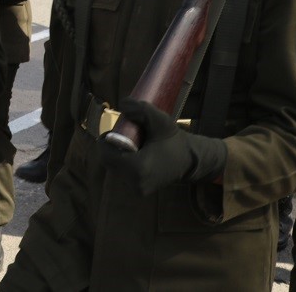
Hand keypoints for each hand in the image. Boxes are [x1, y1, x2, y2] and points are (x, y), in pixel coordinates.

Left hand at [98, 98, 227, 194]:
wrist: (189, 161)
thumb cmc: (174, 140)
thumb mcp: (161, 121)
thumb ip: (142, 110)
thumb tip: (122, 104)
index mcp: (138, 168)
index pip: (106, 155)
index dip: (105, 141)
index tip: (113, 131)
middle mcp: (136, 183)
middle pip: (109, 162)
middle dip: (111, 147)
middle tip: (122, 135)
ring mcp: (138, 190)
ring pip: (115, 169)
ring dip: (117, 156)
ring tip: (129, 144)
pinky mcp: (140, 191)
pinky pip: (123, 175)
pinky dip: (124, 163)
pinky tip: (133, 155)